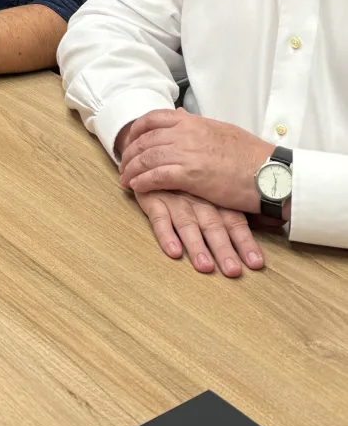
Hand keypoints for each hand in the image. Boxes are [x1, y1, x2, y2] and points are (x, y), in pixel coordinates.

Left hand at [119, 108, 270, 213]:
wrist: (271, 172)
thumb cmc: (251, 155)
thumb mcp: (222, 130)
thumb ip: (198, 125)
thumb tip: (181, 115)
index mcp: (194, 121)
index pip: (155, 118)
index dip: (137, 130)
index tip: (131, 140)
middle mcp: (186, 133)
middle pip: (146, 139)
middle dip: (131, 152)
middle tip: (123, 165)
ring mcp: (187, 152)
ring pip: (147, 157)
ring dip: (132, 169)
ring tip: (125, 179)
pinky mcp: (191, 174)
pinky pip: (157, 176)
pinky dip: (142, 181)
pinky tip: (136, 187)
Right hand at [134, 189, 264, 276]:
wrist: (153, 155)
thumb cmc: (188, 180)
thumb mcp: (213, 188)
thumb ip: (236, 207)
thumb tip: (274, 223)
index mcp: (216, 198)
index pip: (235, 221)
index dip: (245, 242)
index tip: (256, 264)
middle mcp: (198, 199)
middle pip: (213, 225)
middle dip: (223, 248)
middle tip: (232, 271)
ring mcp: (175, 198)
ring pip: (187, 223)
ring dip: (196, 245)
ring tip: (205, 266)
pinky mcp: (152, 199)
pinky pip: (159, 218)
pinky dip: (165, 234)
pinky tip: (173, 251)